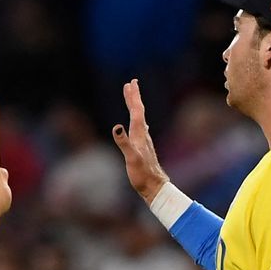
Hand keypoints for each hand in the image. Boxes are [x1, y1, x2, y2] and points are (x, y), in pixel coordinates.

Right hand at [111, 78, 171, 201]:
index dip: (133, 97)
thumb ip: (123, 142)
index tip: (130, 84)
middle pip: (138, 111)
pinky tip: (137, 122)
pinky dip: (136, 118)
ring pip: (139, 117)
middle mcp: (143, 134)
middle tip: (131, 83)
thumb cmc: (142, 173)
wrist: (154, 185)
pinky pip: (139, 127)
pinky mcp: (143, 146)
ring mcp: (143, 140)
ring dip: (135, 106)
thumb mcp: (131, 158)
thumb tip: (116, 127)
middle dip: (134, 97)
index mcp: (139, 134)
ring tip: (132, 97)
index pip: (136, 111)